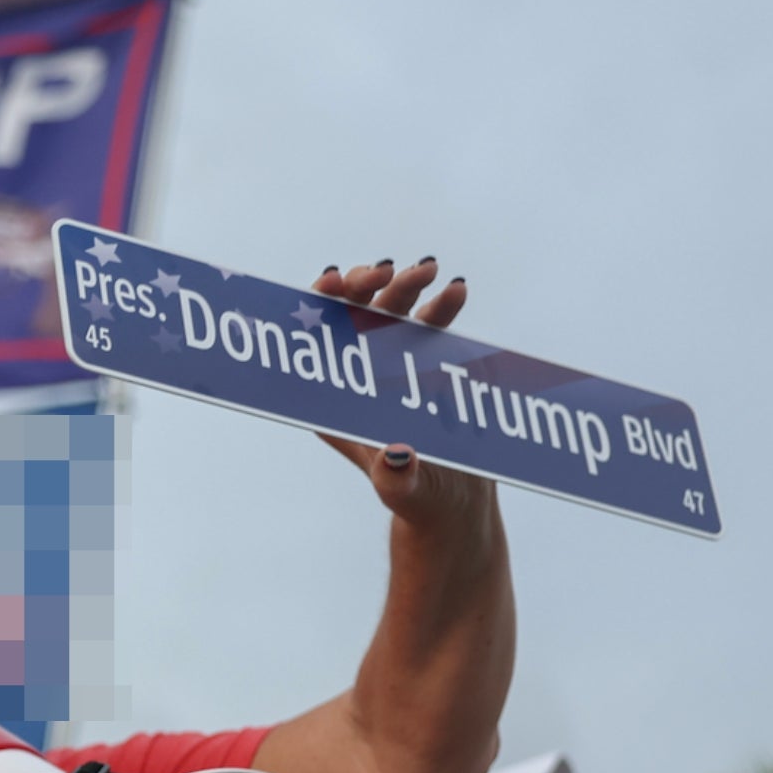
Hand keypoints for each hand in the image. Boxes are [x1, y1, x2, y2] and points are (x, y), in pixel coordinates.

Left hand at [311, 257, 493, 530]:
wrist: (454, 503)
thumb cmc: (418, 500)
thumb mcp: (405, 492)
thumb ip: (396, 478)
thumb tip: (398, 456)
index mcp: (332, 401)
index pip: (315, 343)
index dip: (318, 305)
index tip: (334, 279)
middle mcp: (357, 377)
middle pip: (351, 317)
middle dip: (366, 286)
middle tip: (389, 270)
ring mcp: (392, 367)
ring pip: (390, 314)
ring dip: (405, 287)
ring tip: (430, 270)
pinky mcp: (427, 365)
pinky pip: (430, 326)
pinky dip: (442, 306)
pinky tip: (457, 290)